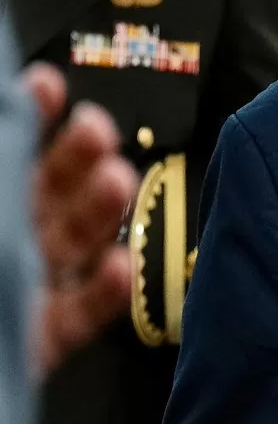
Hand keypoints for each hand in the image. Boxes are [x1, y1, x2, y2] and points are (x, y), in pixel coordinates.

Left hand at [25, 64, 137, 376]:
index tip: (45, 85)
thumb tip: (10, 107)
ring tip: (117, 180)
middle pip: (52, 189)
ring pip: (74, 241)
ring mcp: (22, 287)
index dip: (29, 117)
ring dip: (102, 207)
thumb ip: (0, 168)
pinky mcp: (41, 337)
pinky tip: (119, 266)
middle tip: (95, 128)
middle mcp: (3, 240)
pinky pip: (81, 311)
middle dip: (79, 153)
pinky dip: (105, 290)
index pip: (11, 155)